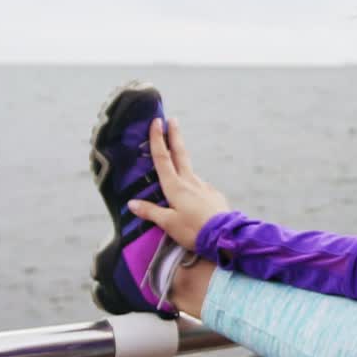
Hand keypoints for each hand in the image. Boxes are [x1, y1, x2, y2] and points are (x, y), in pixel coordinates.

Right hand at [127, 118, 230, 249]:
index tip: (157, 122)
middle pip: (180, 154)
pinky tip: (192, 195)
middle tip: (173, 119)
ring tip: (175, 161)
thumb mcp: (168, 224)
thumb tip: (131, 203)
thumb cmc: (194, 230)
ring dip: (182, 160)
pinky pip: (199, 186)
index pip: (163, 159)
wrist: (225, 237)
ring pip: (189, 170)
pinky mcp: (214, 195)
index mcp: (175, 187)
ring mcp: (204, 187)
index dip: (157, 140)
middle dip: (175, 136)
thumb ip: (151, 212)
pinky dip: (192, 184)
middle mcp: (190, 182)